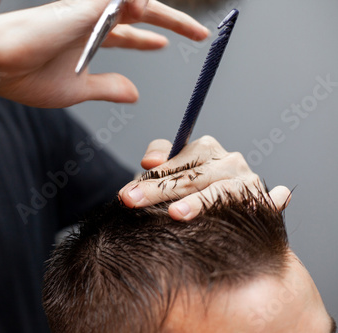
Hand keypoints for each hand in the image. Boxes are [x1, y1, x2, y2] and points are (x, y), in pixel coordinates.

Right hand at [0, 0, 208, 107]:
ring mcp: (88, 9)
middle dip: (171, 22)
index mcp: (87, 39)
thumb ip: (106, 87)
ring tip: (191, 28)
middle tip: (199, 34)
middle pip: (139, 14)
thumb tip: (134, 94)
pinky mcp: (84, 4)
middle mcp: (90, 19)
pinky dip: (138, 4)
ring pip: (135, 2)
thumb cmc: (25, 76)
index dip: (149, 40)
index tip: (168, 44)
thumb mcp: (77, 89)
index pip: (126, 34)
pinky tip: (151, 7)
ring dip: (162, 13)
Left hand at [119, 136, 291, 219]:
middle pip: (192, 177)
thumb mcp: (171, 169)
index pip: (177, 162)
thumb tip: (148, 161)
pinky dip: (272, 199)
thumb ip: (159, 158)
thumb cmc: (187, 185)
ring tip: (176, 213)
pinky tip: (277, 197)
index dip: (150, 178)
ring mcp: (248, 182)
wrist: (218, 202)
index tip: (126, 194)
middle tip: (132, 202)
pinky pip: (264, 203)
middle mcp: (229, 162)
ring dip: (199, 202)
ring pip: (220, 192)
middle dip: (159, 191)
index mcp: (206, 149)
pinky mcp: (264, 202)